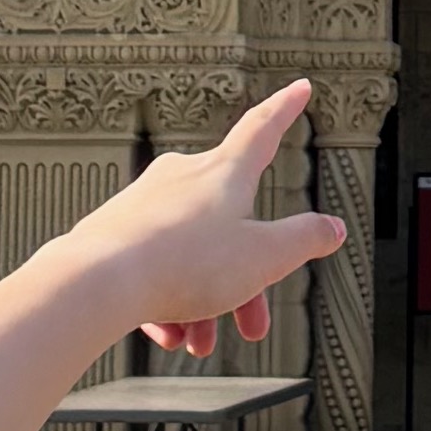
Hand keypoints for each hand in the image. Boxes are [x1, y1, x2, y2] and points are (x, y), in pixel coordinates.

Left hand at [76, 83, 347, 361]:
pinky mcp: (114, 230)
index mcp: (224, 172)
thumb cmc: (183, 265)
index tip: (300, 88)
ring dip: (204, 302)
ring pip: (191, 253)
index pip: (263, 129)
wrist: (97, 282)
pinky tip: (166, 334)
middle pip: (231, 225)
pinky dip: (167, 299)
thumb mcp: (264, 258)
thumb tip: (334, 228)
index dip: (287, 109)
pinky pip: (154, 265)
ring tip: (198, 342)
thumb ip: (305, 240)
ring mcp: (144, 202)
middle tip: (251, 328)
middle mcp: (182, 177)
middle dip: (246, 282)